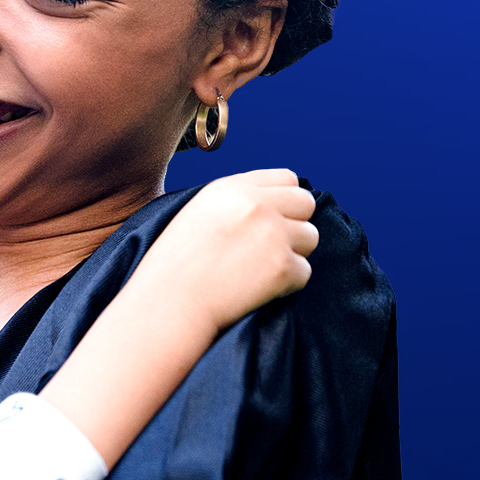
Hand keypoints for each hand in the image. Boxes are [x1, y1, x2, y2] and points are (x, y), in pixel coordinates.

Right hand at [135, 169, 317, 337]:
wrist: (170, 301)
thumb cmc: (178, 263)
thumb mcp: (200, 212)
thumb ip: (238, 201)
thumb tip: (279, 203)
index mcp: (232, 187)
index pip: (286, 178)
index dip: (283, 200)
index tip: (271, 220)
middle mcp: (255, 203)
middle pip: (305, 203)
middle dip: (295, 224)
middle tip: (270, 247)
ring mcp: (272, 233)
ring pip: (310, 237)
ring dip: (293, 254)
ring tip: (259, 269)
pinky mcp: (283, 266)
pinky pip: (304, 272)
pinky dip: (287, 284)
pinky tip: (257, 288)